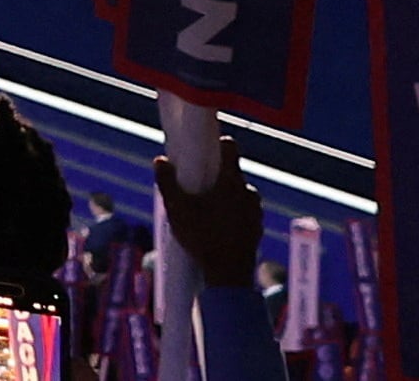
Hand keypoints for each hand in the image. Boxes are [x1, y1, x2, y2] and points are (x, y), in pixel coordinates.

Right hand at [155, 135, 261, 281]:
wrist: (229, 274)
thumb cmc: (202, 238)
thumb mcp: (177, 209)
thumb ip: (167, 182)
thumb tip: (160, 160)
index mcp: (230, 181)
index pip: (229, 148)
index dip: (218, 143)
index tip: (205, 147)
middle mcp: (247, 192)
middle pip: (233, 172)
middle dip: (218, 175)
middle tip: (199, 185)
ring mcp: (256, 210)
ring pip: (241, 192)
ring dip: (228, 195)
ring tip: (208, 208)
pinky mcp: (258, 227)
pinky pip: (246, 210)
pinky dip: (235, 211)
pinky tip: (219, 224)